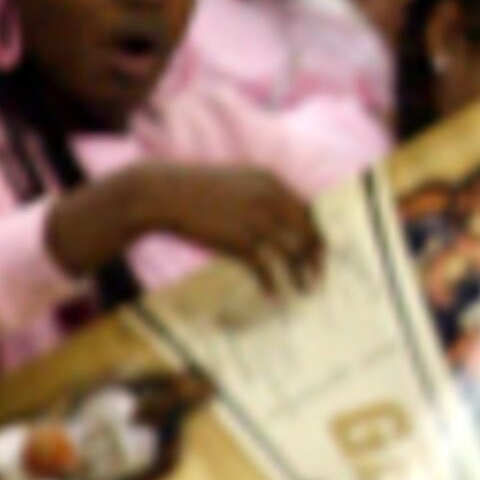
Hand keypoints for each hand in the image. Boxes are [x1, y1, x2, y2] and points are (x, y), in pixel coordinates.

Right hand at [60, 162, 327, 299]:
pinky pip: (265, 269)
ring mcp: (256, 221)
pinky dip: (272, 285)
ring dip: (302, 274)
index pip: (307, 211)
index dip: (315, 232)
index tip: (316, 250)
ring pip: (293, 253)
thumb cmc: (194, 189)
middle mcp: (270, 199)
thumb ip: (261, 194)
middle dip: (317, 256)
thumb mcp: (236, 182)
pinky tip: (273, 296)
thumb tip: (281, 217)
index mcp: (271, 182)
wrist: (160, 193)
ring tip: (305, 290)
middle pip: (308, 232)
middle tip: (318, 275)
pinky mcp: (238, 241)